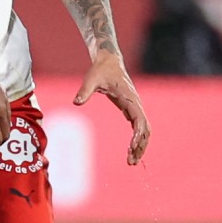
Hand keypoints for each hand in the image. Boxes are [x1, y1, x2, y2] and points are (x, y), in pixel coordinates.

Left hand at [75, 49, 150, 164]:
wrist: (108, 61)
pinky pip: (138, 127)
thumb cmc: (100, 70)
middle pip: (145, 130)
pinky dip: (137, 139)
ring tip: (131, 161)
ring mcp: (135, 107)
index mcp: (130, 98)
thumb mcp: (91, 79)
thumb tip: (76, 102)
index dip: (138, 134)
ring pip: (144, 130)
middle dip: (141, 146)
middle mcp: (136, 104)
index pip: (139, 120)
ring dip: (140, 145)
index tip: (132, 147)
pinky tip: (130, 150)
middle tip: (131, 162)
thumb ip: (84, 91)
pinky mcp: (131, 108)